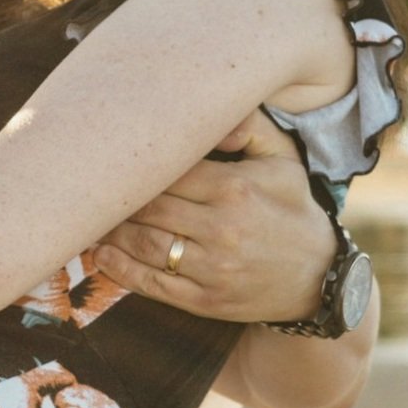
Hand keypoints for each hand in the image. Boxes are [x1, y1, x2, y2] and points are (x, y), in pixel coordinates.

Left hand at [88, 113, 332, 322]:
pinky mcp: (205, 300)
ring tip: (88, 217)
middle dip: (117, 198)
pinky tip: (100, 255)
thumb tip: (214, 107)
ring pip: (144, 245)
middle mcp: (222, 228)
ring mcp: (212, 268)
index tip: (112, 156)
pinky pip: (151, 284)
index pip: (168, 171)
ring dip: (111, 231)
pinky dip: (120, 269)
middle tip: (90, 185)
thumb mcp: (283, 160)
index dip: (137, 165)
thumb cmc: (292, 208)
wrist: (319, 276)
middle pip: (149, 207)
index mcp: (235, 188)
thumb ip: (249, 125)